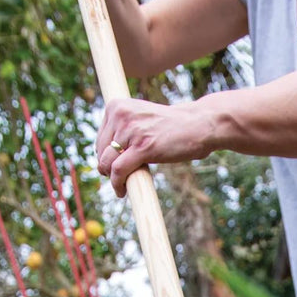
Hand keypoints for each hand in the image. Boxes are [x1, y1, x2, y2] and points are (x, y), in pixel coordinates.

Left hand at [97, 98, 211, 195]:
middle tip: (119, 179)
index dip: (105, 156)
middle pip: (101, 151)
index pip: (100, 138)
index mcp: (116, 105)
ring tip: (121, 187)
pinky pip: (119, 170)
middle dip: (107, 168)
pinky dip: (117, 184)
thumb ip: (123, 129)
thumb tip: (106, 157)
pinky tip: (122, 191)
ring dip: (112, 179)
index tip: (113, 168)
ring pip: (107, 162)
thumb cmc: (170, 126)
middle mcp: (120, 115)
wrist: (196, 124)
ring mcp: (131, 130)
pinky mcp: (142, 147)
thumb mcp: (140, 119)